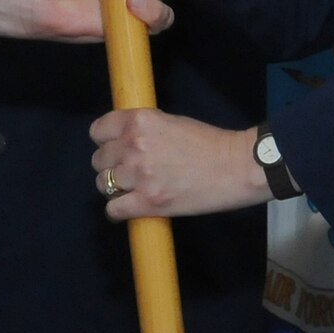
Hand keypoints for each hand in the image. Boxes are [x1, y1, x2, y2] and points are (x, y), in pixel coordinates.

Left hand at [90, 109, 268, 220]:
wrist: (235, 167)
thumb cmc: (208, 143)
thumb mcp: (170, 122)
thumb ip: (143, 130)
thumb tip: (122, 141)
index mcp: (139, 121)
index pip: (98, 131)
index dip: (105, 141)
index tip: (114, 148)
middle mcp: (134, 145)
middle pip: (99, 160)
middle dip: (111, 166)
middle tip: (129, 171)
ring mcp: (139, 175)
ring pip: (103, 184)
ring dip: (114, 188)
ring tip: (132, 189)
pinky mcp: (147, 202)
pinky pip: (113, 209)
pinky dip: (117, 211)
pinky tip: (129, 207)